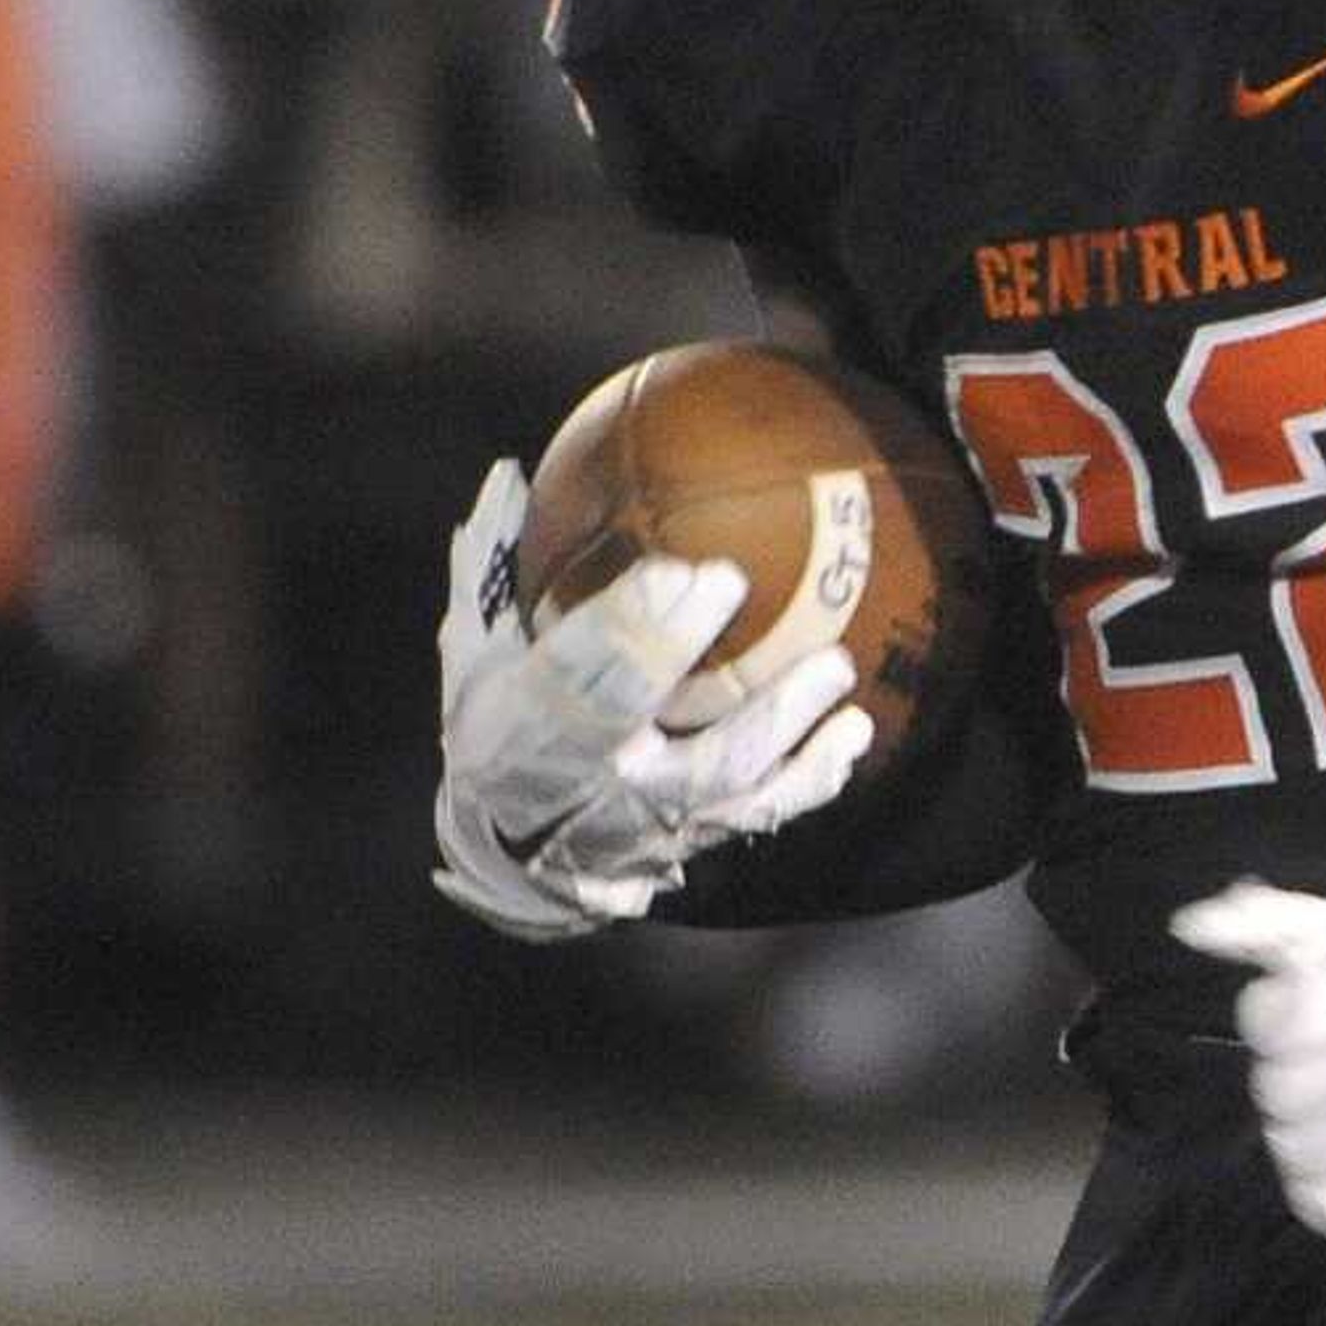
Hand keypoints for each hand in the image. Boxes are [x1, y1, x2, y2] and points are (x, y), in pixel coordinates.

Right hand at [432, 459, 873, 940]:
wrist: (506, 849)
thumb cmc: (497, 728)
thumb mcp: (474, 656)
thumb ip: (490, 572)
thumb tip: (508, 476)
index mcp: (535, 736)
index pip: (593, 686)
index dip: (641, 633)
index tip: (693, 573)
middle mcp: (604, 790)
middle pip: (691, 755)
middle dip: (746, 696)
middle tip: (801, 638)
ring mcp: (658, 823)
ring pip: (739, 789)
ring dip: (796, 735)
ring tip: (838, 673)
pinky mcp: (698, 838)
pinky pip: (762, 814)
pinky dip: (812, 778)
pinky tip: (851, 734)